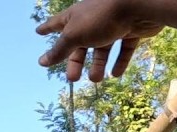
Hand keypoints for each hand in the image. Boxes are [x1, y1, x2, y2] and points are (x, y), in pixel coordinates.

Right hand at [37, 0, 163, 81]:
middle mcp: (92, 19)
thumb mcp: (75, 35)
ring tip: (96, 79)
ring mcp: (112, 24)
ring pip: (102, 48)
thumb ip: (60, 49)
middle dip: (75, 61)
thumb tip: (41, 61)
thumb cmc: (101, 17)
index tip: (39, 31)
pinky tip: (115, 74)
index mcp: (76, 16)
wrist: (137, 6)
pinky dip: (119, 62)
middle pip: (80, 43)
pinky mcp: (131, 30)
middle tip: (72, 78)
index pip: (57, 23)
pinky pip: (123, 48)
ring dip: (98, 65)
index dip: (47, 28)